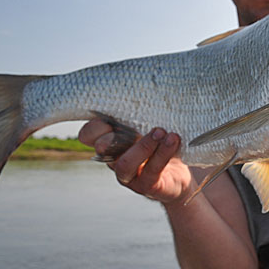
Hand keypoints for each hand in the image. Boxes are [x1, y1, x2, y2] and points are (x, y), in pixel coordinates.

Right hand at [78, 118, 192, 203]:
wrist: (181, 175)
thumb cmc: (161, 143)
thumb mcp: (149, 124)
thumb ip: (141, 111)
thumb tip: (145, 82)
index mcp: (110, 141)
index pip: (88, 135)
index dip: (94, 126)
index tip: (112, 115)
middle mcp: (115, 159)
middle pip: (102, 149)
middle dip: (115, 136)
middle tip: (134, 126)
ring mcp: (130, 175)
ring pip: (125, 163)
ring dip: (143, 146)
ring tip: (161, 132)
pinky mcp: (148, 185)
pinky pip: (152, 170)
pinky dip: (162, 153)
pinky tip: (173, 140)